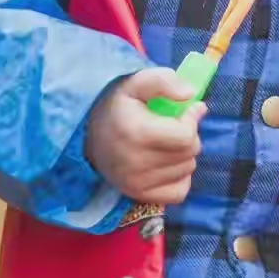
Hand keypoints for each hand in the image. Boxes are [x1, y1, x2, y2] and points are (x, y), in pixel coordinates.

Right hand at [86, 68, 203, 204]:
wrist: (87, 134)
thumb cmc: (119, 106)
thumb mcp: (137, 82)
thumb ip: (164, 81)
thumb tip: (191, 95)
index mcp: (137, 133)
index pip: (186, 136)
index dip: (191, 120)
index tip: (185, 110)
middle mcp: (136, 164)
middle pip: (190, 153)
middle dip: (188, 136)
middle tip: (173, 126)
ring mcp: (137, 183)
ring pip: (187, 170)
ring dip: (184, 155)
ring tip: (166, 143)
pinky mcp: (139, 195)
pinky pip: (180, 192)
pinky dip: (180, 177)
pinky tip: (167, 163)